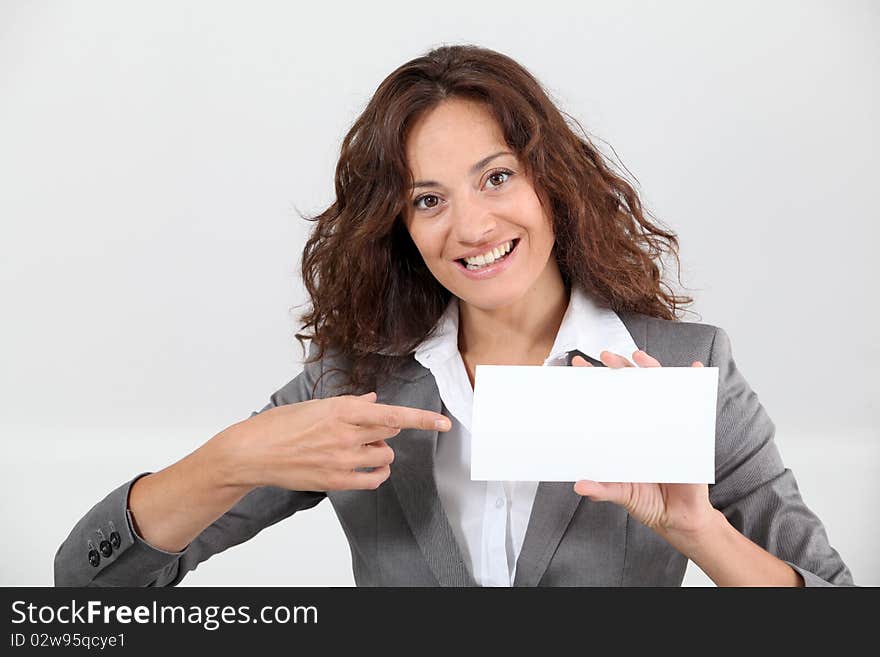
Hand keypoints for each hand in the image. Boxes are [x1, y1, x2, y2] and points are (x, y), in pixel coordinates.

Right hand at [212, 392, 451, 491]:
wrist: (253, 453)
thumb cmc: (280, 425)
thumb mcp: (316, 405)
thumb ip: (350, 404)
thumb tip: (374, 401)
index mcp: (342, 410)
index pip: (394, 414)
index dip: (423, 419)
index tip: (444, 422)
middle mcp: (347, 434)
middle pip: (391, 431)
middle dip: (385, 428)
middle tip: (363, 428)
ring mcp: (343, 460)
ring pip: (384, 454)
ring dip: (379, 450)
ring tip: (357, 448)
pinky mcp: (337, 481)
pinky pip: (374, 478)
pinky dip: (376, 472)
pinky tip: (366, 467)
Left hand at [570, 350, 716, 541]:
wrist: (678, 516)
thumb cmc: (647, 500)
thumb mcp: (621, 493)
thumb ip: (603, 489)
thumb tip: (580, 486)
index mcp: (624, 432)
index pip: (606, 400)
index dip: (594, 382)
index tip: (578, 368)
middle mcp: (643, 422)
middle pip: (630, 386)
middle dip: (618, 367)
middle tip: (605, 357)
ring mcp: (666, 422)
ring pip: (659, 388)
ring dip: (651, 367)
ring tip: (640, 356)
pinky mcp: (689, 430)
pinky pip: (694, 402)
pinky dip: (697, 383)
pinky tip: (696, 368)